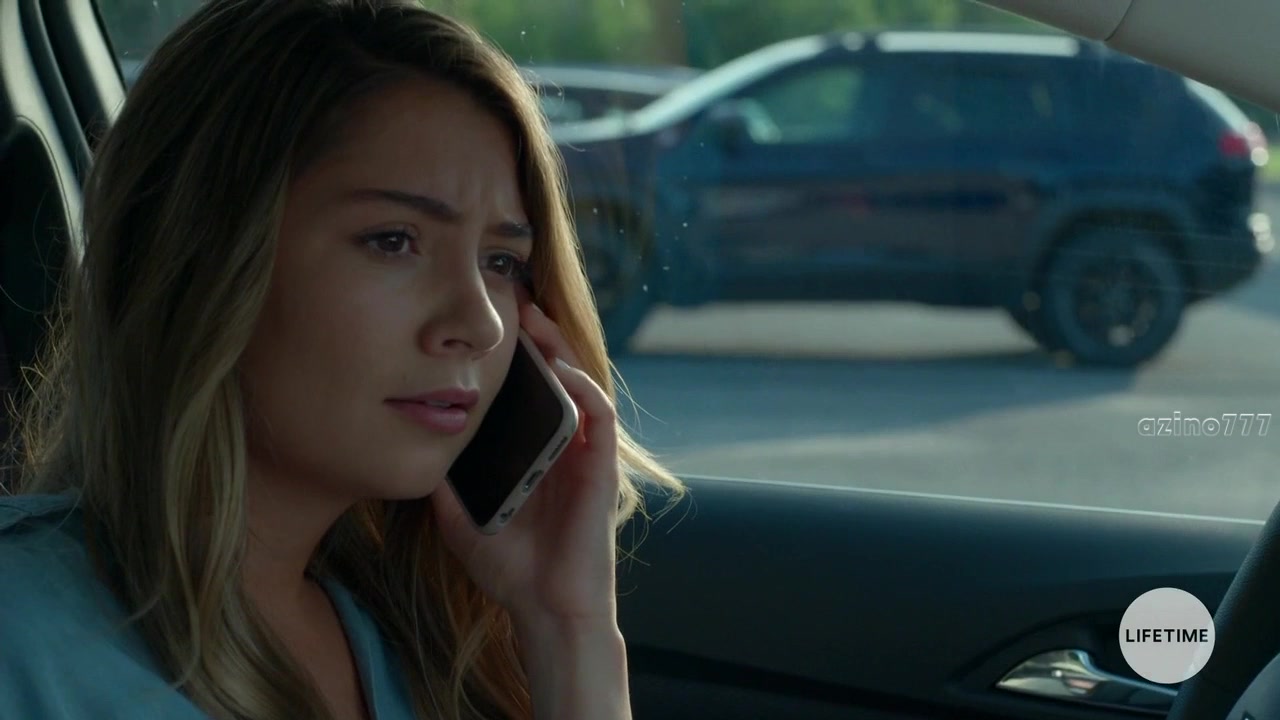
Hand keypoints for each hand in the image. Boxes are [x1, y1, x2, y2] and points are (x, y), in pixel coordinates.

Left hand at [433, 302, 621, 630]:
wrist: (546, 609)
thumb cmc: (510, 569)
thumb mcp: (460, 518)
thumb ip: (444, 484)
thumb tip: (412, 450)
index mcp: (534, 451)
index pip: (528, 389)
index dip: (514, 354)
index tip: (486, 322)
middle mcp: (563, 444)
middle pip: (556, 374)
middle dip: (537, 336)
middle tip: (510, 300)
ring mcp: (585, 453)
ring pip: (581, 383)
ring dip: (561, 349)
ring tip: (533, 319)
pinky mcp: (603, 467)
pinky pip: (600, 416)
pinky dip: (582, 388)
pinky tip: (559, 370)